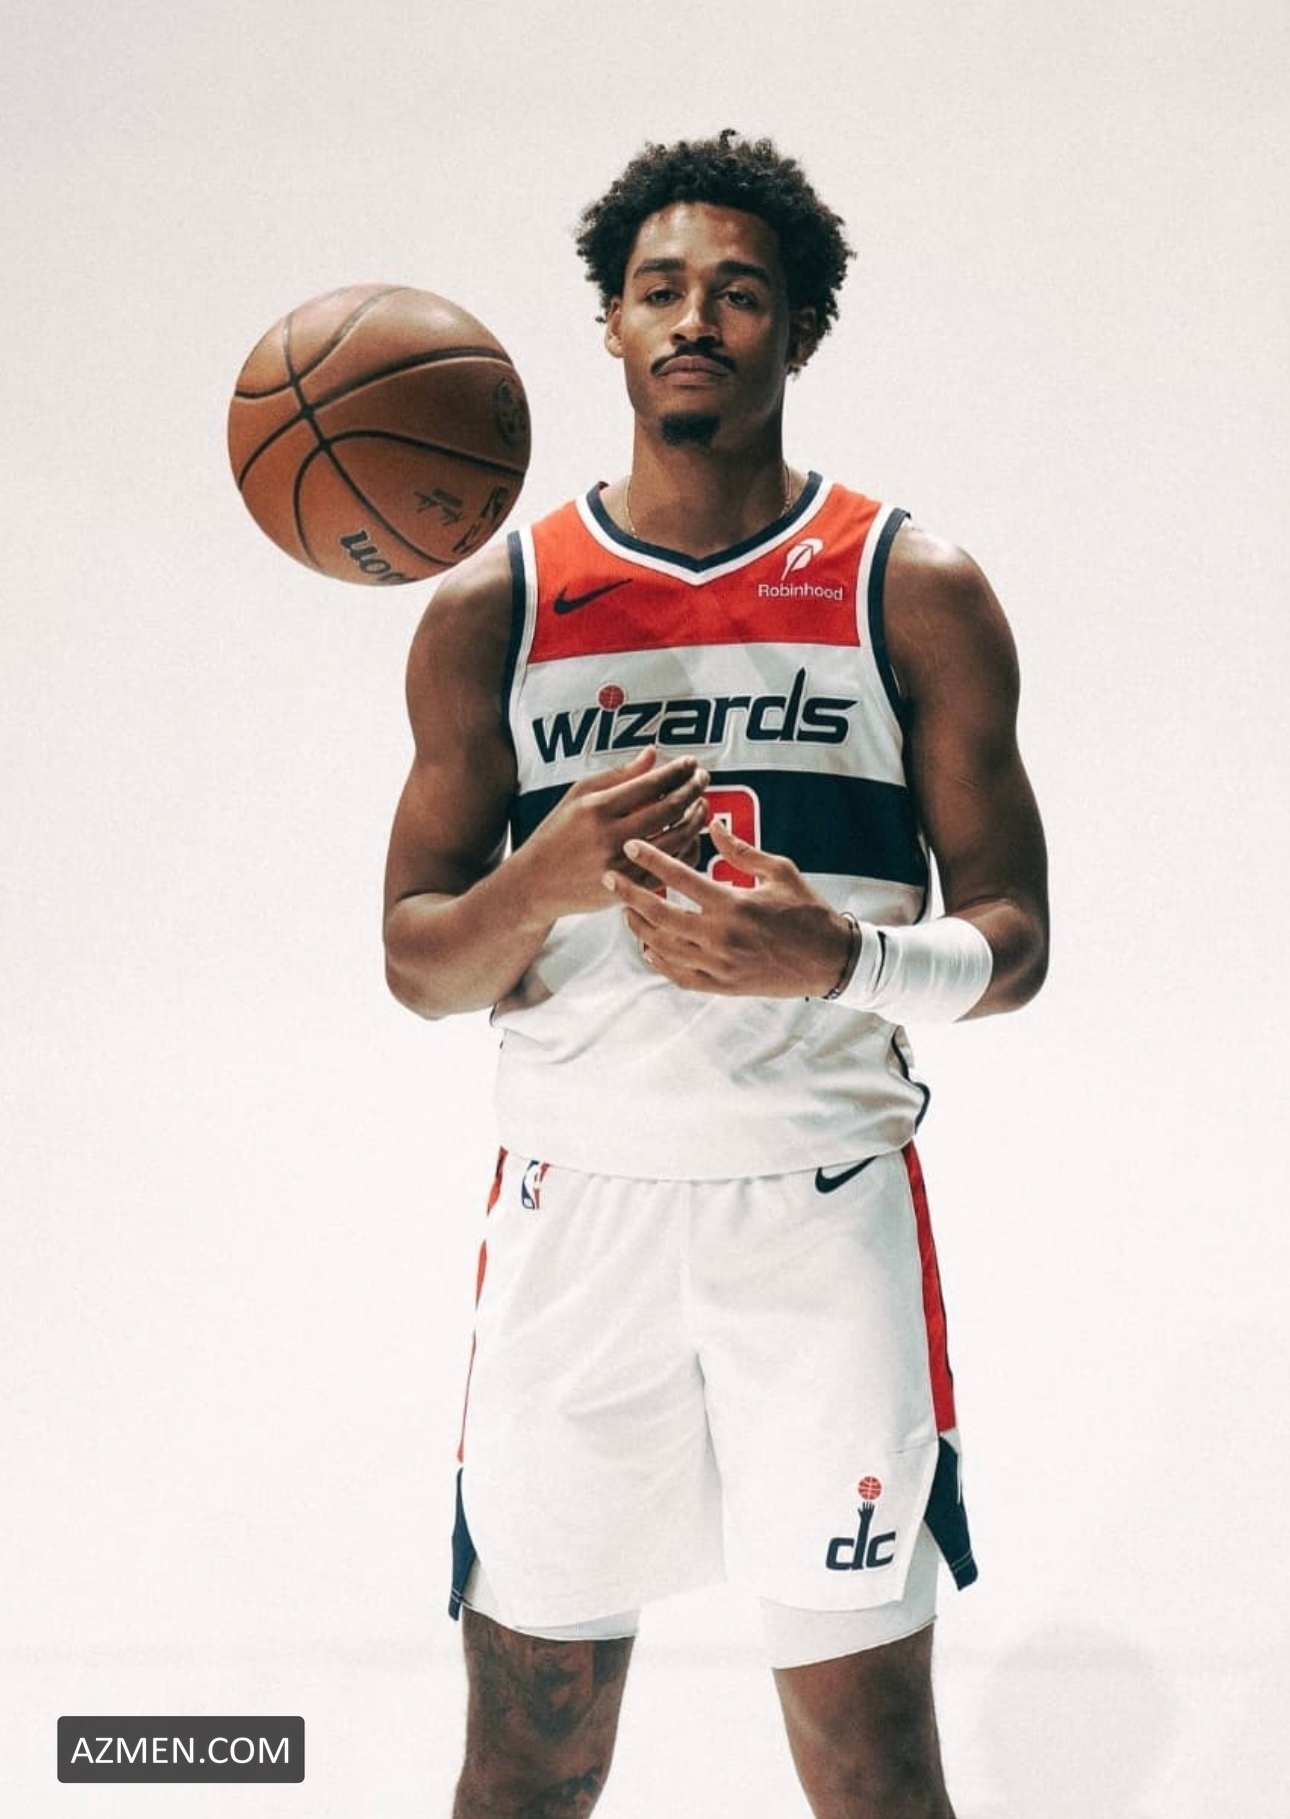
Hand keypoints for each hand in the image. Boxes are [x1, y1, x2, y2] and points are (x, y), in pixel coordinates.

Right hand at [520, 747, 710, 918]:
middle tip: (703, 778)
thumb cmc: (558, 832)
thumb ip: (618, 774)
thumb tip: (653, 754)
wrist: (538, 882)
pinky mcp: (631, 887)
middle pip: (669, 809)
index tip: (691, 763)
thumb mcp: (579, 795)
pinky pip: (670, 866)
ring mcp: (623, 864)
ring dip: (696, 818)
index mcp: (597, 808)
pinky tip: (691, 834)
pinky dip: (687, 847)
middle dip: (692, 789)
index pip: (650, 784)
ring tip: (701, 803)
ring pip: (676, 838)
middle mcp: (611, 836)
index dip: (677, 771)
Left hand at [603, 820, 851, 997]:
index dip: (651, 859)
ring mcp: (719, 965)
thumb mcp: (780, 871)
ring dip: (639, 927)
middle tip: (610, 878)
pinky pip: (680, 976)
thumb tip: (713, 824)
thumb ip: (741, 850)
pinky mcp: (723, 986)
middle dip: (629, 894)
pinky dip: (659, 962)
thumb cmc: (808, 911)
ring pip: (663, 947)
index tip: (631, 847)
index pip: (680, 877)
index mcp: (734, 903)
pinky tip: (648, 947)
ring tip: (626, 910)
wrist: (830, 960)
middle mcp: (721, 936)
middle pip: (659, 915)